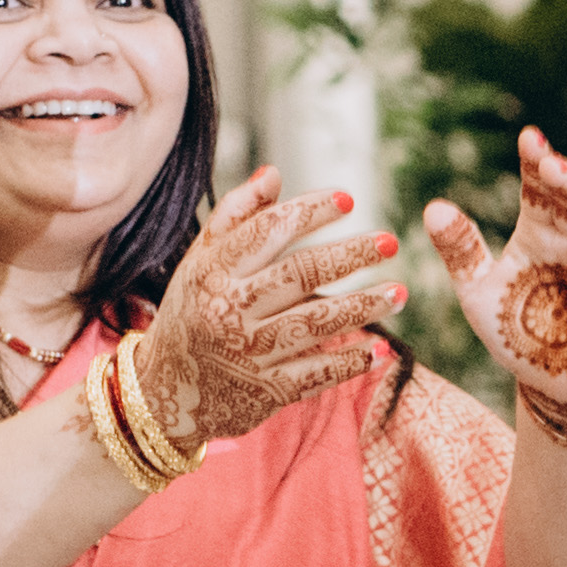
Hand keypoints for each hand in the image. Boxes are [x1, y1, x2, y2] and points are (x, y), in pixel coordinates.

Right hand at [121, 169, 406, 459]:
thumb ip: (236, 215)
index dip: (311, 212)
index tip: (349, 199)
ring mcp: (249, 354)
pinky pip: (317, 373)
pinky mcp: (266, 391)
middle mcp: (229, 310)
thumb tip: (274, 174)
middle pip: (301, 274)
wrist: (167, 389)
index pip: (269, 231)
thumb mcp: (201, 260)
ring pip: (316, 323)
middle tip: (390, 242)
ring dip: (363, 307)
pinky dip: (350, 362)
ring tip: (399, 292)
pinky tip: (380, 349)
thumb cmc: (193, 309)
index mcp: (213, 271)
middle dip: (351, 255)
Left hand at [421, 124, 566, 421]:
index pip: (538, 189)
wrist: (549, 384)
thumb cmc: (515, 332)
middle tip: (553, 162)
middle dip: (566, 178)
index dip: (535, 163)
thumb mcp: (478, 293)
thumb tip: (433, 206)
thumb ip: (460, 251)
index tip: (529, 136)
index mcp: (539, 232)